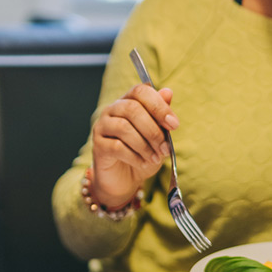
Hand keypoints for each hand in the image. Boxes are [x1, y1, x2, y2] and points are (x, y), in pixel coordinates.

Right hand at [90, 84, 178, 206]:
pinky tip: (143, 163)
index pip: (140, 91)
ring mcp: (102, 126)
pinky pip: (117, 146)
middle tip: (165, 148)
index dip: (159, 106)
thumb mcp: (158, 136)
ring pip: (124, 127)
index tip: (174, 125)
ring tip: (155, 158)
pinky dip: (134, 156)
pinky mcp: (98, 145)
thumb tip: (168, 92)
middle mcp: (112, 110)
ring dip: (145, 145)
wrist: (125, 180)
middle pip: (132, 108)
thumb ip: (161, 116)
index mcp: (128, 102)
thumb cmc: (142, 154)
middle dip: (153, 130)